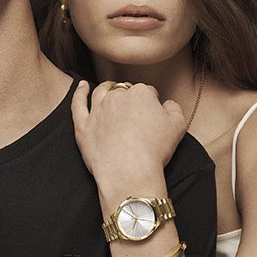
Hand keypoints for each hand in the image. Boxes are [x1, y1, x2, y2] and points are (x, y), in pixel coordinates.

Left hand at [71, 81, 185, 195]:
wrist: (128, 170)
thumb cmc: (154, 150)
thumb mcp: (178, 126)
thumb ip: (174, 109)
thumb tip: (167, 104)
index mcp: (140, 93)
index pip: (147, 92)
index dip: (151, 102)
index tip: (153, 113)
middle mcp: (117, 96)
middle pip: (124, 91)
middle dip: (129, 96)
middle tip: (134, 110)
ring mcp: (97, 110)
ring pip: (101, 92)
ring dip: (106, 88)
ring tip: (109, 88)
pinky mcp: (83, 125)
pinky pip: (78, 104)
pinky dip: (79, 93)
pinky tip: (82, 86)